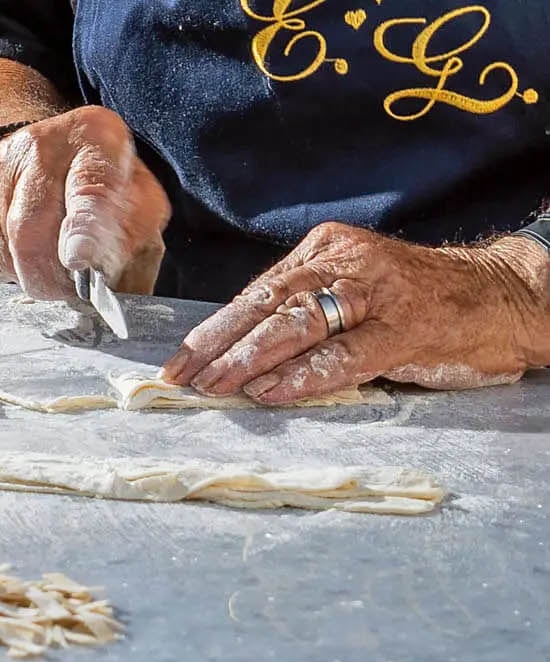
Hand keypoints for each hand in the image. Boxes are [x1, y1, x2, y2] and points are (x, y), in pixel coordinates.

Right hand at [0, 106, 170, 299]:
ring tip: (45, 260)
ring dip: (27, 274)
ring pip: (3, 249)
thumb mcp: (136, 208)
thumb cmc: (95, 191)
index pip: (88, 187)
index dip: (83, 229)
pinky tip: (16, 251)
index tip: (79, 259)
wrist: (38, 155)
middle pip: (32, 229)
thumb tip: (110, 292)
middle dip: (51, 277)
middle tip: (67, 289)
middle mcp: (40, 142)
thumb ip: (133, 247)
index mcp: (96, 140)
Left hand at [159, 222, 549, 402]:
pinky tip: (271, 391)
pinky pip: (345, 353)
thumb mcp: (350, 293)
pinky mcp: (405, 328)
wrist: (499, 296)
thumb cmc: (415, 302)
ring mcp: (376, 294)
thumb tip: (236, 351)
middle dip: (219, 342)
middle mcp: (345, 264)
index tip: (181, 358)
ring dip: (250, 358)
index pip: (258, 290)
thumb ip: (303, 314)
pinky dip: (304, 375)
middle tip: (182, 374)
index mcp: (324, 251)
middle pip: (268, 302)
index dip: (216, 327)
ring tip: (216, 384)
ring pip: (299, 324)